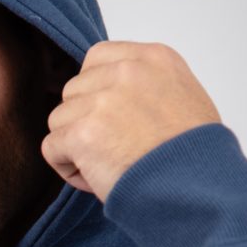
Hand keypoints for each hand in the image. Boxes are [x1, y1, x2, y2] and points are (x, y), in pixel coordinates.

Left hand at [41, 41, 221, 203]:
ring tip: (107, 167)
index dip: (95, 93)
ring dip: (74, 146)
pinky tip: (94, 179)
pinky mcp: (82, 133)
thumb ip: (146, 87)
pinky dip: (66, 168)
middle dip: (84, 122)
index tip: (110, 120)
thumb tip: (110, 98)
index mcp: (153, 58)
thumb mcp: (183, 99)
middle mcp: (126, 72)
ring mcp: (102, 101)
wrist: (194, 188)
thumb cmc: (193, 156)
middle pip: (74, 91)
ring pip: (60, 119)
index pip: (98, 59)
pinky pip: (51, 147)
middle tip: (112, 150)